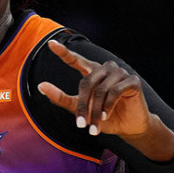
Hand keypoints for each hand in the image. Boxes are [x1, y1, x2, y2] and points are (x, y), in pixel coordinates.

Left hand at [37, 39, 151, 137]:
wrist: (129, 127)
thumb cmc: (105, 117)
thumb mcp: (81, 110)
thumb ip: (61, 98)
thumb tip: (41, 86)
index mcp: (93, 72)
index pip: (77, 60)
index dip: (64, 53)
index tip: (51, 44)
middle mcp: (106, 68)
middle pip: (86, 82)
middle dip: (82, 106)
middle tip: (81, 125)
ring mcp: (120, 73)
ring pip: (101, 90)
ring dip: (96, 111)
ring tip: (95, 127)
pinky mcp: (132, 80)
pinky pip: (115, 91)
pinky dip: (108, 106)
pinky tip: (106, 116)